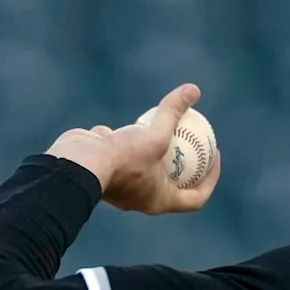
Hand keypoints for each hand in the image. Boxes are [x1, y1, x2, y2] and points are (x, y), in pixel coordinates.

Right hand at [45, 84, 220, 214]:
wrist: (76, 164)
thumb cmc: (122, 157)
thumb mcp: (155, 133)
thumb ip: (173, 112)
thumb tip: (194, 89)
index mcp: (161, 200)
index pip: (196, 198)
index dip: (211, 179)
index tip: (214, 156)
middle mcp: (142, 198)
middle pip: (171, 183)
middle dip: (184, 164)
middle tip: (192, 140)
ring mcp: (122, 186)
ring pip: (143, 167)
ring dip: (152, 150)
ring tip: (161, 127)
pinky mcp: (104, 171)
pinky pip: (118, 155)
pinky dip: (123, 141)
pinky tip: (126, 125)